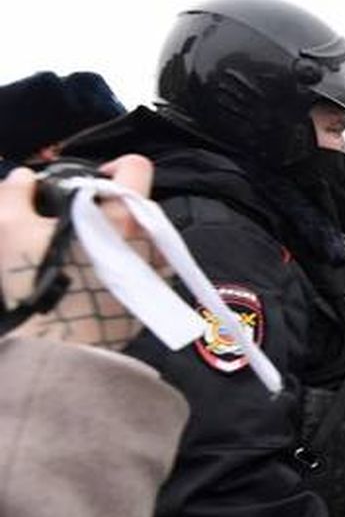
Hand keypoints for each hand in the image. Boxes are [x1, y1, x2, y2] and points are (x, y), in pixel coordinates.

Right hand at [0, 156, 155, 349]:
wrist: (59, 350)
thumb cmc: (36, 284)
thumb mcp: (9, 230)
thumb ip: (14, 195)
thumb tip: (24, 179)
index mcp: (123, 216)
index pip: (137, 168)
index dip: (113, 167)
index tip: (88, 182)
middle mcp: (151, 240)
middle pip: (137, 206)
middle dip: (108, 207)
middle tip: (75, 221)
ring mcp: (157, 270)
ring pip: (141, 237)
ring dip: (117, 236)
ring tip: (83, 251)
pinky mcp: (153, 298)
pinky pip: (145, 267)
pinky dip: (125, 263)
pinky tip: (96, 275)